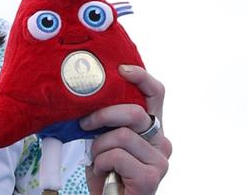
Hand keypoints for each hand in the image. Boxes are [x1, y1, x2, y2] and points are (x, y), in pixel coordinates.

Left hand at [80, 65, 171, 194]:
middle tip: (84, 124)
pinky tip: (103, 172)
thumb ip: (107, 118)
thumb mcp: (104, 135)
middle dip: (102, 116)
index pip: (156, 93)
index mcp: (151, 126)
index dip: (141, 77)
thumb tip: (85, 92)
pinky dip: (101, 163)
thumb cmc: (106, 167)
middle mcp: (162, 141)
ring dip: (99, 147)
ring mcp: (160, 160)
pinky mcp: (151, 177)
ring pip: (122, 135)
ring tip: (98, 158)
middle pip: (134, 112)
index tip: (121, 69)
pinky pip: (116, 155)